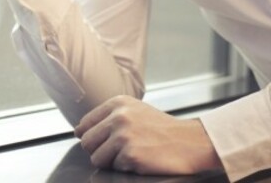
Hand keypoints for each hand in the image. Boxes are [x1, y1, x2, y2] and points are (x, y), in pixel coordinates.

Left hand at [75, 96, 222, 175]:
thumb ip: (108, 117)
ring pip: (96, 159)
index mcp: (117, 103)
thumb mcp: (135, 111)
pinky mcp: (131, 155)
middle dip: (100, 151)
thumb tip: (79, 131)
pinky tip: (142, 159)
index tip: (105, 141)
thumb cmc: (163, 129)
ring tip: (132, 154)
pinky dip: (126, 168)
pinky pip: (114, 168)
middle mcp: (118, 116)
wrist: (191, 142)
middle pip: (87, 143)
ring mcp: (124, 136)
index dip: (92, 138)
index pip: (85, 124)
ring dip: (112, 162)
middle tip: (121, 151)